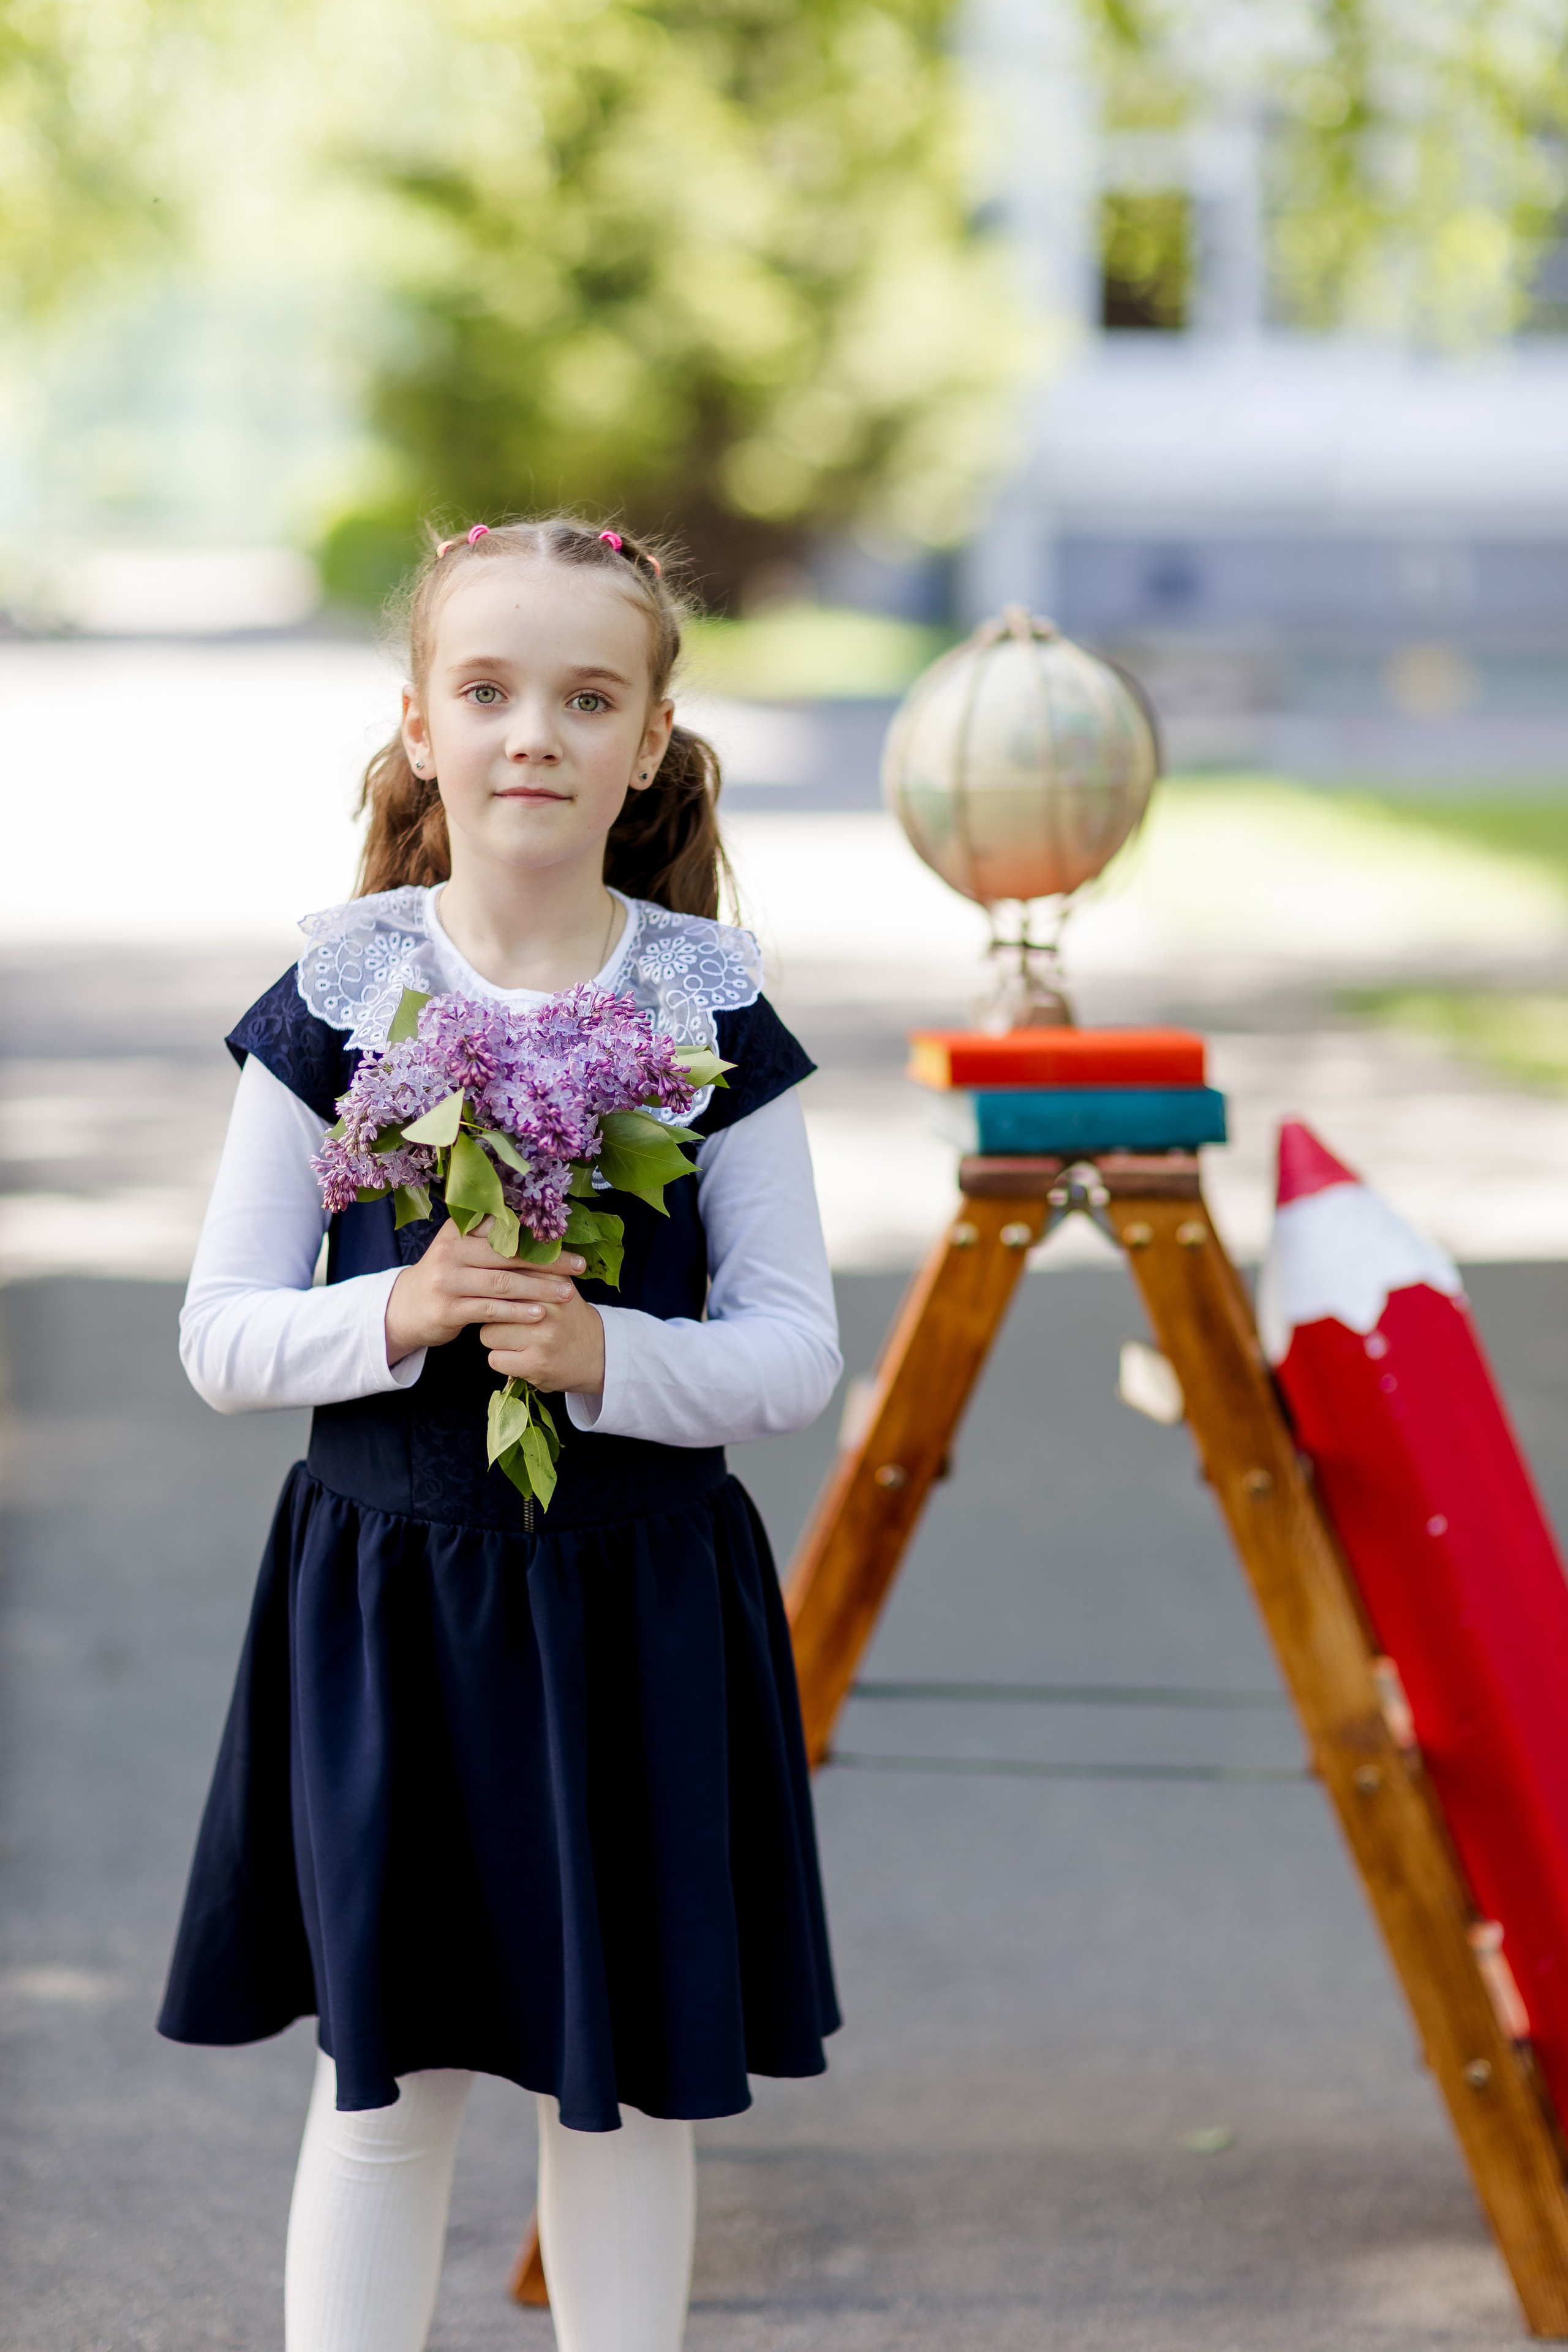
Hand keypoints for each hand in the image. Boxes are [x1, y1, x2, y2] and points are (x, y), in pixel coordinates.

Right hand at [385, 1219, 605, 1394]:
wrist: (405, 1308)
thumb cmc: (448, 1276)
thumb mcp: (461, 1249)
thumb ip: (491, 1236)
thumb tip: (537, 1223)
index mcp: (458, 1229)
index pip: (503, 1225)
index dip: (536, 1231)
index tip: (566, 1237)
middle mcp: (452, 1250)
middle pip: (508, 1253)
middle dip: (547, 1260)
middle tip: (579, 1266)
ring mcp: (448, 1280)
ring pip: (502, 1283)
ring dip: (538, 1289)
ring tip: (566, 1294)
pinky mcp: (448, 1308)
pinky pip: (490, 1309)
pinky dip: (517, 1312)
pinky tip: (539, 1314)